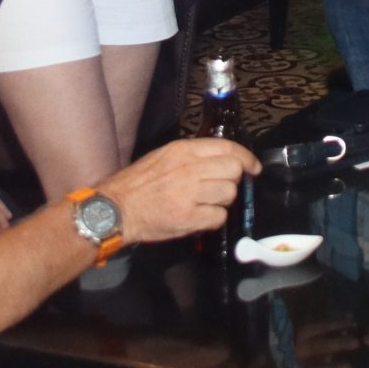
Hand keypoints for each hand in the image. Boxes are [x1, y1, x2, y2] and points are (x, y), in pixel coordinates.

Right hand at [94, 138, 258, 245]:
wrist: (116, 210)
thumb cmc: (138, 184)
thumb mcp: (163, 157)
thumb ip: (192, 156)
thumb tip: (221, 160)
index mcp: (183, 151)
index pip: (228, 148)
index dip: (246, 158)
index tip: (252, 167)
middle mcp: (190, 169)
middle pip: (233, 171)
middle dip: (232, 180)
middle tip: (220, 188)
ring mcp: (190, 194)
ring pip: (229, 194)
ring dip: (221, 201)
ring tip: (204, 204)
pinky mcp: (189, 218)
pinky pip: (219, 217)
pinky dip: (212, 219)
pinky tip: (198, 217)